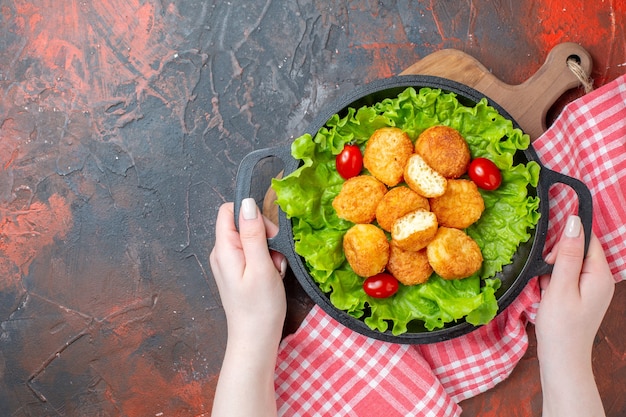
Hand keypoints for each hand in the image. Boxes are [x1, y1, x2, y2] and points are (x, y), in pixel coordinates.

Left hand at [210, 199, 286, 342]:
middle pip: (244, 224)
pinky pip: (254, 254)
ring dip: (269, 251)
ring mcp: (230, 263)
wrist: (255, 339)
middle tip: (274, 259)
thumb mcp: (261, 266)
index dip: (252, 216)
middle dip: (266, 236)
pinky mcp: (239, 271)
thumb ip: (253, 233)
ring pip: (253, 239)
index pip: (230, 211)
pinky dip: (267, 261)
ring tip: (274, 271)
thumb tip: (247, 203)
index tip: (267, 236)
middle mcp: (222, 253)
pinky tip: (272, 276)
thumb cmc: (259, 307)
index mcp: (223, 249)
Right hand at [535, 215, 614, 416]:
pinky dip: (554, 282)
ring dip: (553, 271)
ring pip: (569, 264)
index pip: (587, 239)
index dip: (566, 241)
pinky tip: (547, 295)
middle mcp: (601, 279)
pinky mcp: (582, 296)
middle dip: (557, 257)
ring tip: (546, 289)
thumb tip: (573, 222)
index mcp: (600, 274)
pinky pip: (567, 278)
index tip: (550, 257)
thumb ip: (567, 254)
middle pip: (578, 250)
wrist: (562, 359)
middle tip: (545, 276)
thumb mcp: (560, 286)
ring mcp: (592, 289)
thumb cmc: (561, 325)